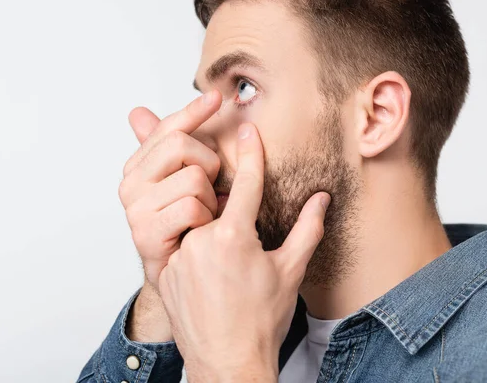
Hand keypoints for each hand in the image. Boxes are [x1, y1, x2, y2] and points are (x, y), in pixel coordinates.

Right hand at [119, 91, 222, 289]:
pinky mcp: (146, 234)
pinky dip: (206, 219)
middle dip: (209, 164)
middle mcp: (131, 184)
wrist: (179, 277)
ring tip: (204, 216)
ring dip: (210, 199)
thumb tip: (136, 112)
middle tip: (210, 187)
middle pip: (182, 146)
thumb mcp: (181, 182)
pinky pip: (192, 208)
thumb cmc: (185, 224)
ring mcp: (135, 209)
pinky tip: (199, 230)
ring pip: (193, 179)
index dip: (194, 112)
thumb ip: (165, 147)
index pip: (168, 128)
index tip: (218, 98)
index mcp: (138, 166)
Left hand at [158, 123, 330, 381]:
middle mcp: (201, 240)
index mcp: (234, 236)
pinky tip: (210, 284)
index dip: (250, 152)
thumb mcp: (290, 272)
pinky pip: (182, 246)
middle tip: (243, 258)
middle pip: (218, 206)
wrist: (227, 363)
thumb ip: (307, 229)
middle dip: (232, 220)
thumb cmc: (262, 321)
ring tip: (226, 277)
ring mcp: (178, 255)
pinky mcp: (164, 270)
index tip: (247, 127)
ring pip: (199, 226)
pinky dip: (196, 254)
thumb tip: (322, 199)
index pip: (245, 182)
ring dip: (214, 239)